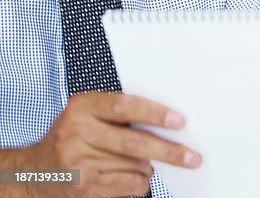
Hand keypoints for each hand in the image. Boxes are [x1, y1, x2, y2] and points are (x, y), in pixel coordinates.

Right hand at [12, 92, 200, 196]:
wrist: (32, 172)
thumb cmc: (71, 137)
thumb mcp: (86, 114)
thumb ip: (118, 114)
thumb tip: (168, 123)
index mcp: (82, 107)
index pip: (125, 106)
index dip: (155, 113)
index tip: (180, 122)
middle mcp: (77, 133)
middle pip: (134, 143)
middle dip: (170, 152)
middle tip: (193, 157)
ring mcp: (78, 163)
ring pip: (134, 167)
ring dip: (150, 168)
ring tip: (146, 164)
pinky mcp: (83, 187)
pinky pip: (127, 185)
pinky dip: (140, 183)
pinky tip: (136, 178)